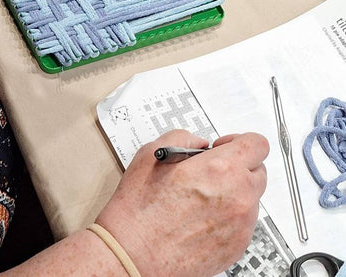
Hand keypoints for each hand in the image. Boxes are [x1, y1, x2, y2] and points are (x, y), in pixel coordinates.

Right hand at [96, 130, 268, 276]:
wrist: (133, 254)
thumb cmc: (139, 209)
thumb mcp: (151, 154)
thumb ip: (183, 138)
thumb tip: (198, 143)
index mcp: (219, 169)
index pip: (257, 144)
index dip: (239, 141)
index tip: (224, 147)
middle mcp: (238, 197)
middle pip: (259, 170)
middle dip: (238, 166)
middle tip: (211, 171)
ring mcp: (240, 225)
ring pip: (251, 198)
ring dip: (234, 192)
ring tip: (200, 197)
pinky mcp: (237, 247)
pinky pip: (243, 222)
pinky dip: (228, 216)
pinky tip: (200, 217)